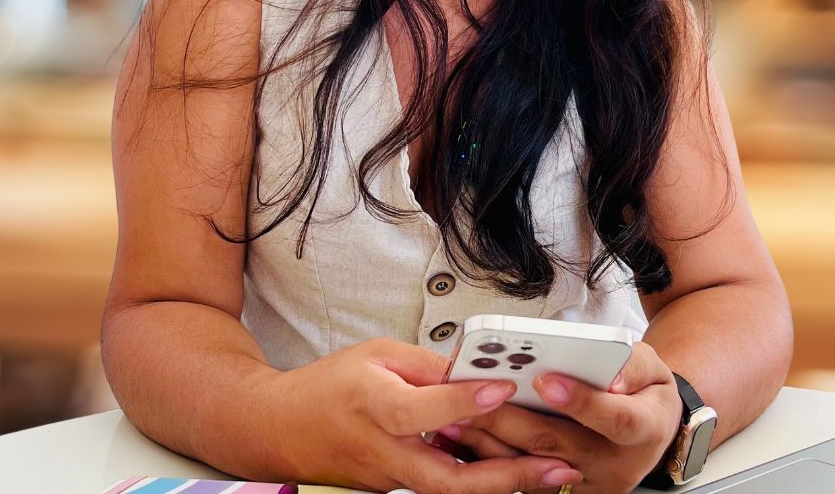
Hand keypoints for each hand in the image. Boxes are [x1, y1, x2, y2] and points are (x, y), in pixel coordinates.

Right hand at [266, 337, 583, 492]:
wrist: (279, 431)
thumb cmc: (328, 385)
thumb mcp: (375, 353)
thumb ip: (425, 364)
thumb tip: (472, 369)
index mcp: (375, 405)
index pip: (423, 408)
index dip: (463, 401)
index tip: (503, 387)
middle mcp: (385, 451)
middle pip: (447, 479)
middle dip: (507, 477)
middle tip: (556, 466)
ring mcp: (390, 478)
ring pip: (450, 490)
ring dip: (502, 484)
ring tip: (553, 472)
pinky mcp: (395, 488)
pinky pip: (441, 484)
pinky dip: (479, 479)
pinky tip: (516, 470)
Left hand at [446, 341, 682, 493]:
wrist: (651, 430)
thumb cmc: (646, 393)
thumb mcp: (654, 368)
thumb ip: (634, 364)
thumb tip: (612, 374)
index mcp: (642, 430)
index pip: (612, 419)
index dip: (580, 401)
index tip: (547, 379)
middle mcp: (613, 465)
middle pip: (557, 445)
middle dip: (512, 420)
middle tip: (477, 395)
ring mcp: (585, 484)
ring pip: (532, 466)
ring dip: (491, 443)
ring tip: (458, 416)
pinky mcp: (562, 491)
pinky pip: (523, 476)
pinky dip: (492, 458)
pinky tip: (465, 439)